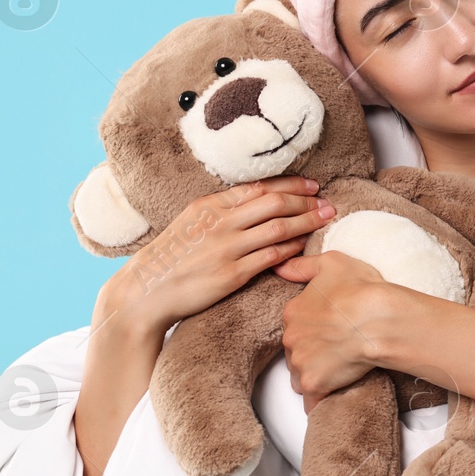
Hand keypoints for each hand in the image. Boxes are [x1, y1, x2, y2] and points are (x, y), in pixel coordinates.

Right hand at [103, 176, 335, 336]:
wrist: (146, 290)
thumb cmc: (172, 256)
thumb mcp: (192, 221)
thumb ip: (221, 209)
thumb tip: (256, 200)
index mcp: (209, 204)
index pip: (259, 187)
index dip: (291, 184)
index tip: (312, 185)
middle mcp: (220, 222)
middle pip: (275, 203)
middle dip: (307, 201)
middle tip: (328, 202)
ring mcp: (226, 248)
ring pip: (279, 227)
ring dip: (307, 222)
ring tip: (325, 219)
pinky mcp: (231, 274)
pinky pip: (272, 257)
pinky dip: (293, 248)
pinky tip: (305, 245)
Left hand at [275, 251, 403, 413]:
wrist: (379, 318)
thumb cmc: (361, 289)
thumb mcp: (332, 263)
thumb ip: (303, 266)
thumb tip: (280, 267)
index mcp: (293, 312)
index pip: (294, 327)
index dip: (313, 330)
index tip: (331, 331)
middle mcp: (290, 338)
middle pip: (295, 353)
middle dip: (312, 353)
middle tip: (337, 349)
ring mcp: (300, 363)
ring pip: (300, 376)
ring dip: (314, 375)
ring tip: (339, 369)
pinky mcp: (314, 383)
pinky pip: (311, 400)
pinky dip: (321, 398)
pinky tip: (335, 391)